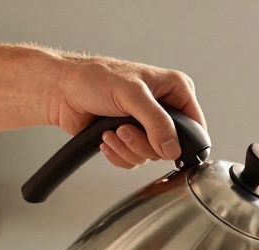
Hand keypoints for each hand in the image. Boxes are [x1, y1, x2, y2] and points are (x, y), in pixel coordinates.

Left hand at [48, 55, 204, 169]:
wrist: (62, 91)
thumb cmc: (93, 79)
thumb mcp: (132, 94)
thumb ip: (157, 122)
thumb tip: (172, 148)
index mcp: (175, 90)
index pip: (196, 126)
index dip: (182, 141)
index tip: (164, 145)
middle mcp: (164, 109)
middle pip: (171, 148)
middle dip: (144, 144)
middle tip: (126, 129)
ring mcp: (147, 126)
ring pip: (151, 157)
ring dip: (128, 148)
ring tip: (112, 131)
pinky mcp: (130, 139)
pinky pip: (134, 161)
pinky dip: (118, 154)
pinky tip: (106, 138)